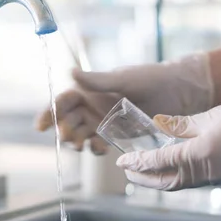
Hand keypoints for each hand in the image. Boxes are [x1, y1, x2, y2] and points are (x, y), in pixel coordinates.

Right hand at [35, 53, 213, 153]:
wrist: (179, 93)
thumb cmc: (151, 79)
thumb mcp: (123, 79)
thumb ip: (97, 80)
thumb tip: (70, 72)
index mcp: (89, 90)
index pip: (62, 102)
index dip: (49, 113)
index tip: (41, 126)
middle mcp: (92, 106)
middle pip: (68, 122)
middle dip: (64, 131)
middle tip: (69, 138)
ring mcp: (103, 121)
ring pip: (80, 135)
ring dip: (77, 142)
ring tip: (83, 146)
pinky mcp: (116, 134)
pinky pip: (98, 144)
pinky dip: (96, 149)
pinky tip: (101, 149)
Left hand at [116, 77, 220, 189]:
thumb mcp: (213, 114)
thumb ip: (182, 124)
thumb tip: (158, 126)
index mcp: (202, 154)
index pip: (159, 162)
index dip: (138, 162)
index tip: (122, 162)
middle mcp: (210, 171)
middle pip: (168, 182)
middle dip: (145, 179)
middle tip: (129, 172)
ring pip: (183, 183)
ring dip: (161, 180)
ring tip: (145, 173)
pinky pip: (198, 180)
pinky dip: (180, 176)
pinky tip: (173, 167)